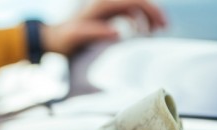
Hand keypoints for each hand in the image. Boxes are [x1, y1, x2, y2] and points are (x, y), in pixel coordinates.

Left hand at [42, 0, 167, 55]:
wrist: (52, 39)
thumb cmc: (63, 40)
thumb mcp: (77, 37)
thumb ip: (95, 33)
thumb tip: (118, 32)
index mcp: (103, 4)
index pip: (134, 1)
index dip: (151, 10)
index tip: (162, 25)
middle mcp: (106, 2)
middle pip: (138, 1)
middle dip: (153, 12)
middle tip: (164, 29)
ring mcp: (107, 7)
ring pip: (135, 6)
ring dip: (147, 16)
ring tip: (155, 32)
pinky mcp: (107, 14)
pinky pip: (128, 12)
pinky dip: (138, 20)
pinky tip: (142, 32)